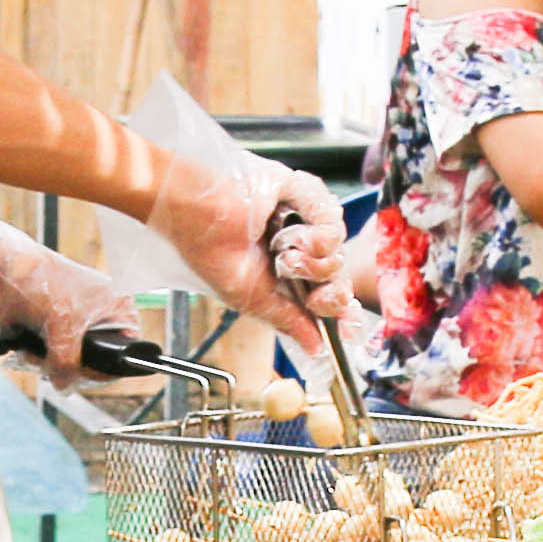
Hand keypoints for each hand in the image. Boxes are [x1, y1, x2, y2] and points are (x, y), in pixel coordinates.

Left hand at [0, 190, 142, 377]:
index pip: (127, 346)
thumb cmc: (42, 282)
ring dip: (51, 363)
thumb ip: (69, 363)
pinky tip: (27, 353)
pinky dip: (39, 357)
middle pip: (96, 356)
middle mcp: (100, 311)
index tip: (84, 377)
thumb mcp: (63, 327)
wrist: (2, 270)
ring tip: (34, 357)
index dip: (107, 367)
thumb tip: (65, 386)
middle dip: (73, 367)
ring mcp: (74, 318)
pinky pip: (52, 352)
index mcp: (116, 303)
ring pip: (71, 357)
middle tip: (56, 370)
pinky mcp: (51, 323)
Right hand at [144, 146, 346, 357]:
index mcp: (284, 270)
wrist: (194, 213)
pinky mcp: (305, 193)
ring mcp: (303, 220)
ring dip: (311, 264)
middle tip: (312, 297)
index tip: (349, 331)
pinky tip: (289, 237)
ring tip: (280, 256)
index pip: (326, 292)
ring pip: (338, 253)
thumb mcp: (251, 298)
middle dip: (328, 294)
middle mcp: (298, 245)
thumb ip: (287, 321)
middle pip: (339, 275)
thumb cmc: (208, 249)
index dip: (340, 311)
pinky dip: (316, 237)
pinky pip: (334, 222)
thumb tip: (314, 348)